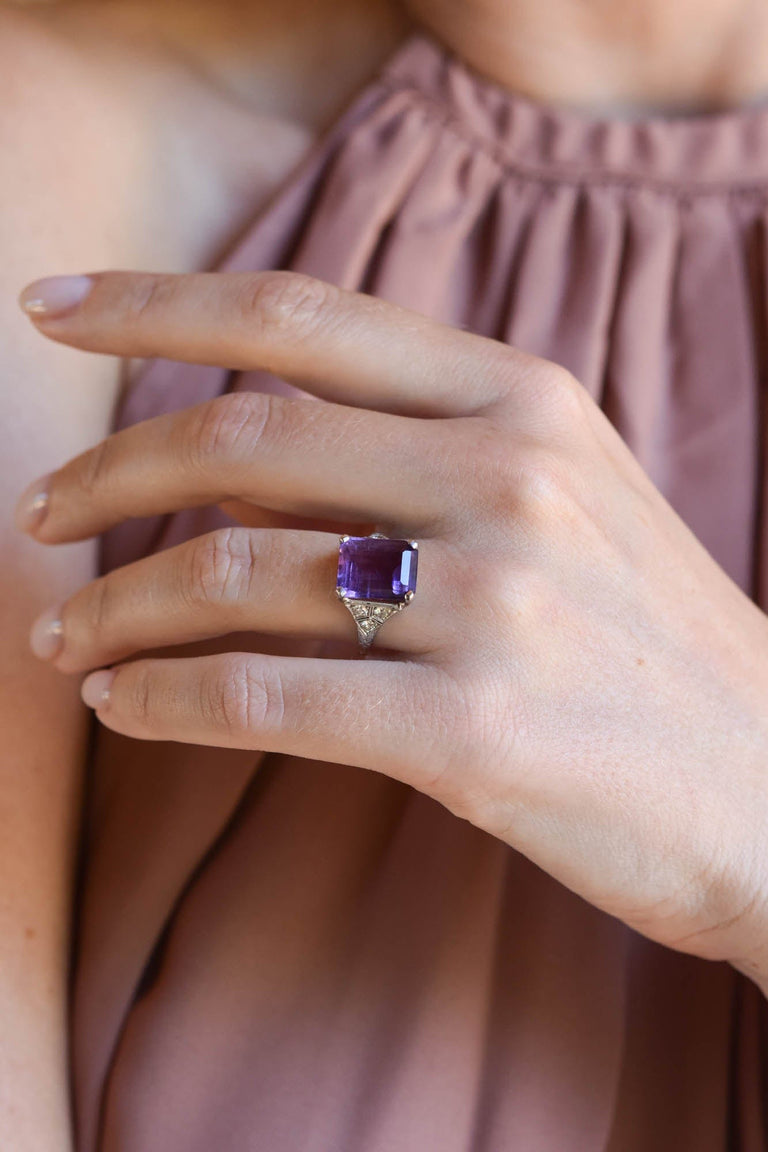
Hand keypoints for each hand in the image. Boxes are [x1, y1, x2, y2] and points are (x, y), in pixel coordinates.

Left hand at [15, 269, 767, 992]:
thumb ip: (404, 460)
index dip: (158, 302)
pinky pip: (262, 696)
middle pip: (239, 438)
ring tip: (68, 642)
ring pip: (231, 574)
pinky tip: (124, 708)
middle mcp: (507, 477)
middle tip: (37, 521)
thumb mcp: (558, 502)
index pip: (303, 317)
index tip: (54, 309)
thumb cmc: (645, 641)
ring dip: (117, 609)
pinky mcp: (473, 729)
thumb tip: (234, 468)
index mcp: (524, 400)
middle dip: (103, 477)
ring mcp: (495, 602)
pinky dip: (165, 700)